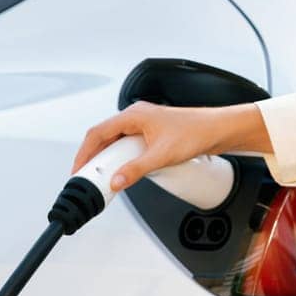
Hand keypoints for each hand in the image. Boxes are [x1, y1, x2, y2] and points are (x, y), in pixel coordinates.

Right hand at [70, 100, 231, 192]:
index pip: (98, 132)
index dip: (85, 152)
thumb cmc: (195, 132)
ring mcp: (144, 124)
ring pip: (116, 140)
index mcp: (134, 115)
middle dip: (94, 157)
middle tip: (88, 176)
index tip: (79, 169)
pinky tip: (124, 168)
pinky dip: (121, 156)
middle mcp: (136, 116)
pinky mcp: (152, 133)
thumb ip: (136, 170)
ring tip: (104, 175)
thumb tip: (117, 181)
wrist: (217, 129)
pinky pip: (128, 143)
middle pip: (104, 136)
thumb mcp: (161, 155)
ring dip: (108, 157)